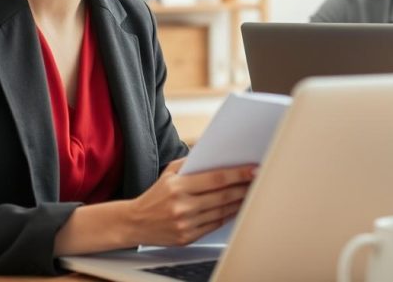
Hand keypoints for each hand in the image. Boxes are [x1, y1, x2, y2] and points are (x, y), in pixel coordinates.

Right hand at [126, 158, 257, 245]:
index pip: (215, 179)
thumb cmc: (155, 195)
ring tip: (251, 193)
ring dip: (240, 202)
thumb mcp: (169, 173)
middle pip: (222, 196)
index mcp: (177, 187)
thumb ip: (191, 163)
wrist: (134, 223)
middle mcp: (181, 206)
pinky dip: (228, 215)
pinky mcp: (187, 237)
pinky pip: (214, 224)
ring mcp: (185, 223)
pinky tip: (236, 207)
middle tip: (258, 181)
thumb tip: (215, 154)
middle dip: (243, 187)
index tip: (253, 170)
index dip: (237, 174)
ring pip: (222, 211)